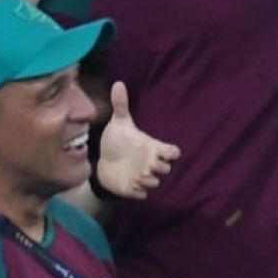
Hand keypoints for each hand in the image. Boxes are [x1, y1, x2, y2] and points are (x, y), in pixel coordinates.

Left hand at [94, 82, 180, 199]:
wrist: (104, 161)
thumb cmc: (116, 140)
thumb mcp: (119, 122)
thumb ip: (120, 104)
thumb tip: (118, 83)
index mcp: (151, 147)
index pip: (173, 153)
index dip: (171, 153)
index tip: (161, 151)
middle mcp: (150, 163)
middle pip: (166, 170)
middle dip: (157, 168)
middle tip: (144, 164)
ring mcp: (143, 178)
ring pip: (155, 183)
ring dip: (146, 180)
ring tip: (134, 174)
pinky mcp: (133, 190)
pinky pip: (142, 194)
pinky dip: (137, 191)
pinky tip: (128, 184)